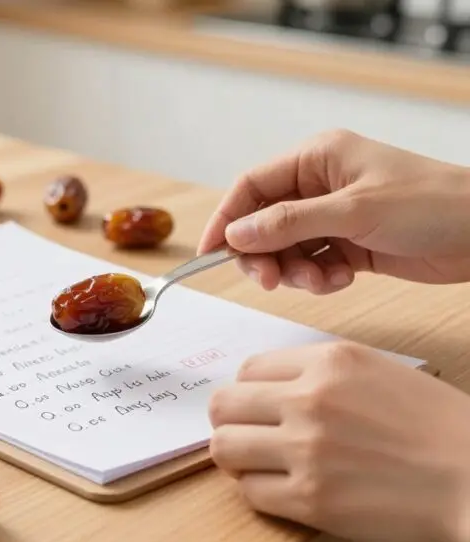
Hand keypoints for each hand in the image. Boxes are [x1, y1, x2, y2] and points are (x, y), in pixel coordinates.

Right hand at [197, 129, 469, 293]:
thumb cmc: (432, 204)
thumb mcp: (354, 212)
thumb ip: (289, 223)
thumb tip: (236, 234)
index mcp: (317, 159)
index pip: (252, 186)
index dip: (227, 219)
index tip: (210, 253)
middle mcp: (320, 185)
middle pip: (262, 223)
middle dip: (264, 254)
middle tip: (271, 280)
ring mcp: (334, 216)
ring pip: (285, 249)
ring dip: (295, 271)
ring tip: (322, 280)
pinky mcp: (349, 244)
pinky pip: (312, 264)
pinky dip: (319, 277)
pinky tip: (342, 280)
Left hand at [208, 340, 469, 541]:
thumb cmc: (444, 434)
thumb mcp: (382, 375)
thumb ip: (325, 376)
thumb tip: (273, 389)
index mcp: (330, 363)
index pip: (248, 368)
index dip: (248, 392)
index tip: (256, 408)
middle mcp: (311, 399)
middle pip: (223, 404)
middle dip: (231, 423)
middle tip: (247, 437)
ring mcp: (306, 449)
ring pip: (224, 447)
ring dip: (238, 459)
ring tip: (261, 466)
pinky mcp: (310, 499)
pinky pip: (250, 493)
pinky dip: (262, 494)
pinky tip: (287, 492)